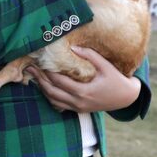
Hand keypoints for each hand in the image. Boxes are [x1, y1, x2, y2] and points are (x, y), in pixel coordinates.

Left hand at [26, 46, 140, 112]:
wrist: (127, 98)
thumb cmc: (117, 80)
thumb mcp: (106, 66)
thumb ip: (90, 56)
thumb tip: (72, 46)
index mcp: (84, 92)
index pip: (59, 82)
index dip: (47, 72)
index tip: (39, 62)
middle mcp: (78, 102)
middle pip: (52, 92)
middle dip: (39, 80)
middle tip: (29, 68)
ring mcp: (78, 108)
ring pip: (53, 100)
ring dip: (42, 89)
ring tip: (33, 76)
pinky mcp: (78, 110)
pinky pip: (59, 105)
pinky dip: (50, 96)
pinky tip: (45, 87)